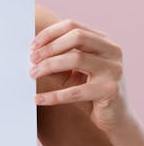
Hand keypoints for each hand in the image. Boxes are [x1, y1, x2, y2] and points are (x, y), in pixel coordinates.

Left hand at [29, 17, 133, 134]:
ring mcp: (114, 69)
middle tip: (31, 59)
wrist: (114, 118)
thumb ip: (56, 61)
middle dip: (50, 47)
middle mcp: (112, 51)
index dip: (50, 34)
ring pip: (77, 59)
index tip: (32, 45)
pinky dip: (54, 95)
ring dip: (49, 66)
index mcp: (103, 42)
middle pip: (77, 37)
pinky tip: (39, 99)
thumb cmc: (89, 93)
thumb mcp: (70, 74)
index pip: (73, 27)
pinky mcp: (111, 90)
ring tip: (32, 74)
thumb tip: (32, 54)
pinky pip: (76, 91)